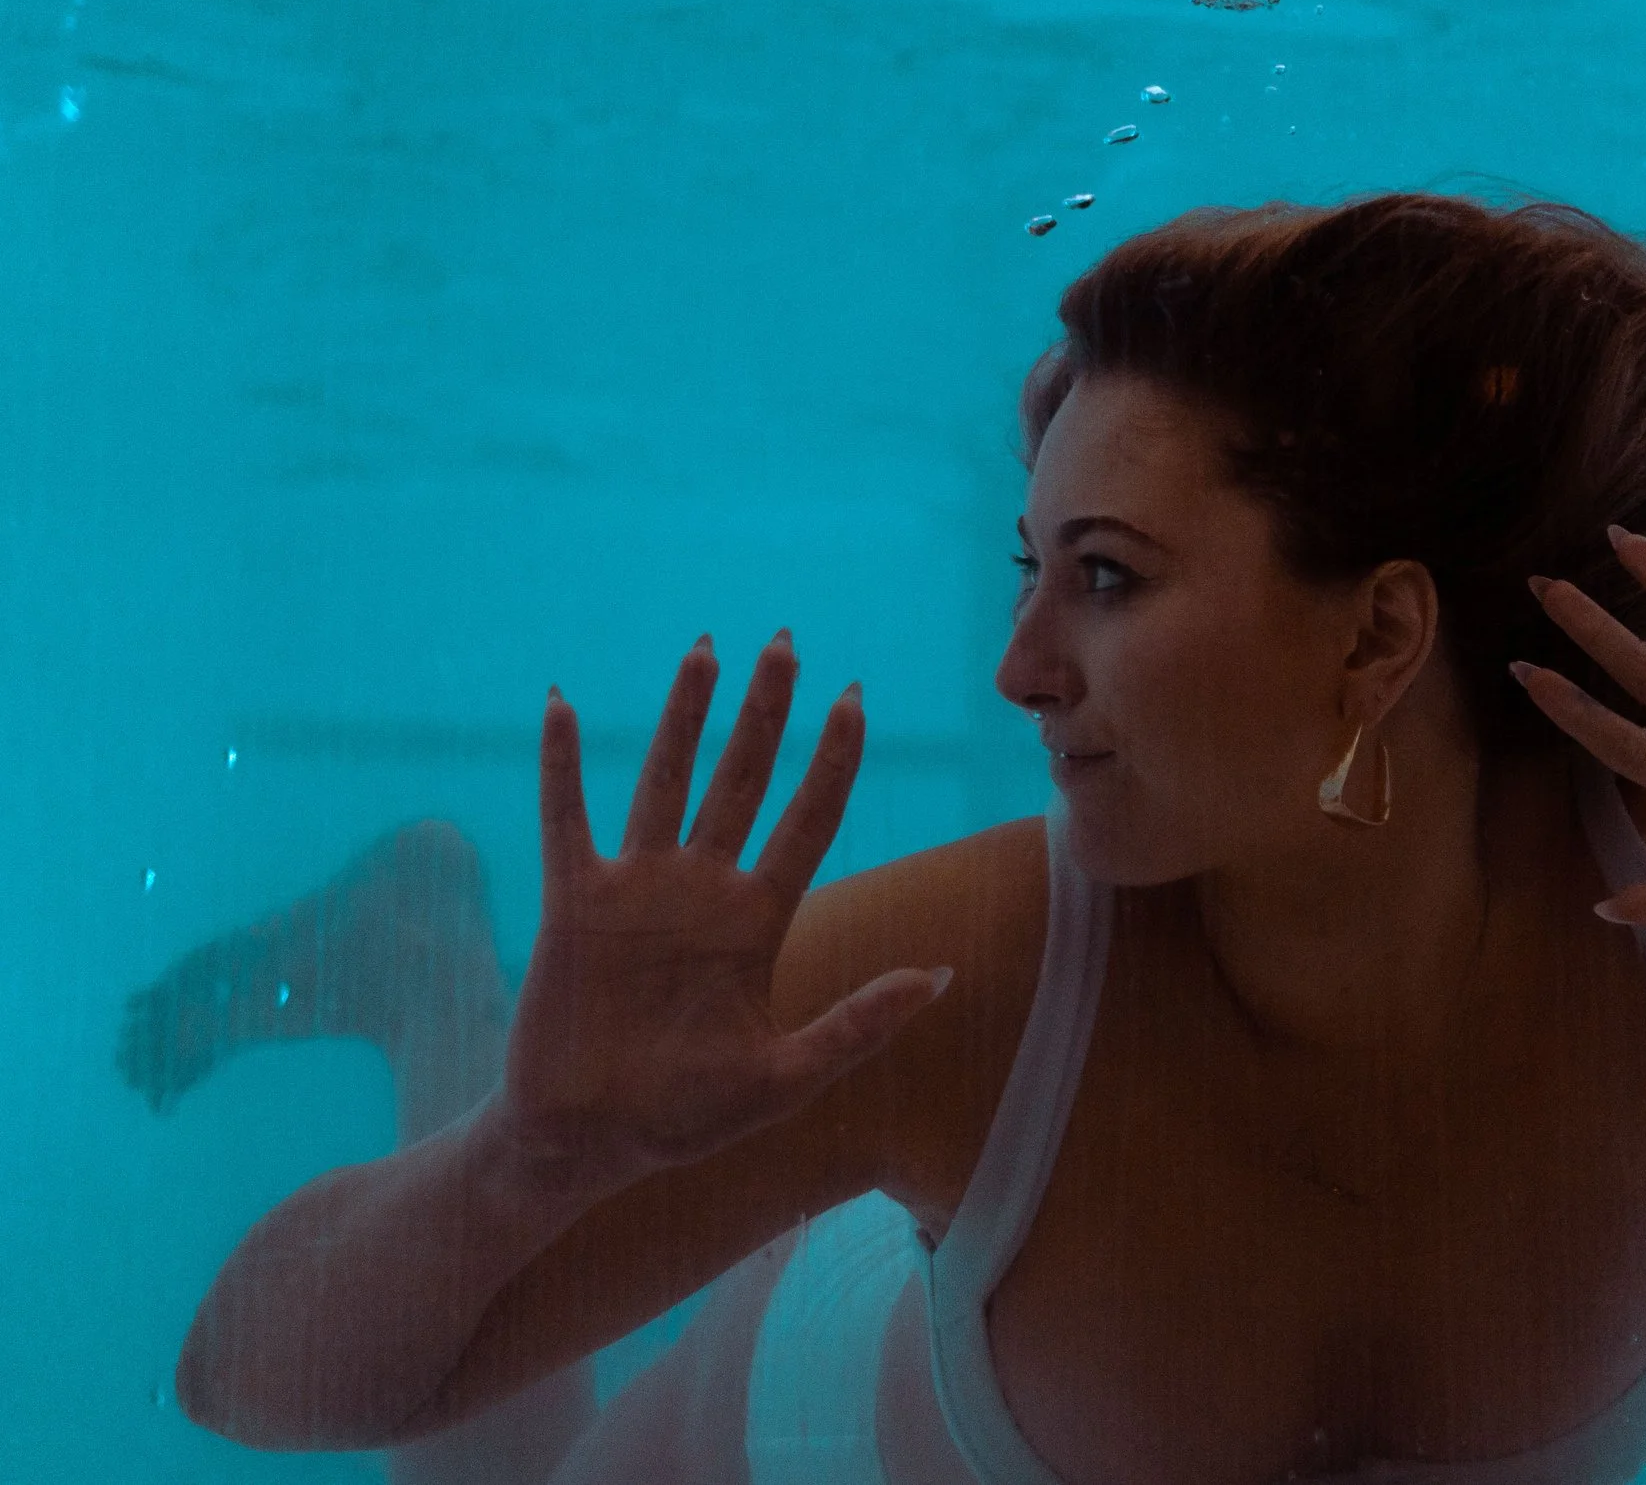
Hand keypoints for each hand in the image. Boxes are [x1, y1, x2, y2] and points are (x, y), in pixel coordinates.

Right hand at [502, 632, 947, 1186]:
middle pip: (744, 780)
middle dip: (767, 712)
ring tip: (706, 649)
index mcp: (757, 924)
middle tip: (787, 643)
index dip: (833, 761)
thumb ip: (859, 1025)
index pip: (808, 821)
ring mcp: (637, 891)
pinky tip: (562, 706)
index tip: (856, 699)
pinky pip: (566, 820)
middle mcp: (703, 891)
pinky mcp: (573, 905)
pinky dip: (562, 765)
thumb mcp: (785, 1076)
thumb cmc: (683, 1118)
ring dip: (685, 716)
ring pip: (667, 781)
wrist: (587, 1145)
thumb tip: (942, 977)